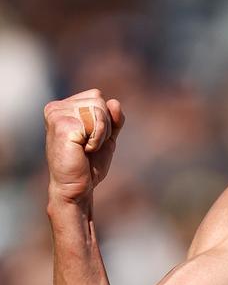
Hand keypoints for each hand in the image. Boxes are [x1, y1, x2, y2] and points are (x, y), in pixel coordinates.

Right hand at [44, 89, 124, 205]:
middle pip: (98, 101)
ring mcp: (57, 114)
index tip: (90, 139)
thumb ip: (113, 118)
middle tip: (89, 146)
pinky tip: (82, 150)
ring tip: (85, 148)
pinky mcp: (61, 124)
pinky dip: (97, 140)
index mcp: (63, 107)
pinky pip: (96, 124)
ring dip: (100, 134)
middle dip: (103, 126)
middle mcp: (56, 107)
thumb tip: (114, 102)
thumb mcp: (106, 137)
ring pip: (98, 110)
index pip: (96, 96)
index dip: (104, 119)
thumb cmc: (88, 165)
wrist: (77, 188)